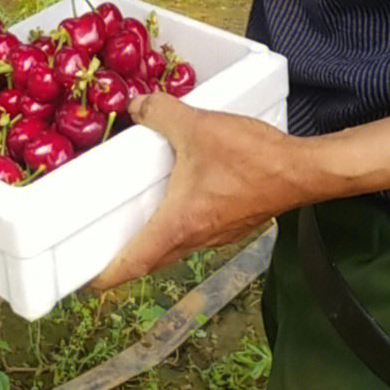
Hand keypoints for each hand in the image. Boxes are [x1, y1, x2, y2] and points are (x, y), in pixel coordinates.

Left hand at [90, 92, 307, 290]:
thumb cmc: (254, 158)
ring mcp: (216, 235)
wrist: (305, 171)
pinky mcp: (230, 224)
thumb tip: (135, 107)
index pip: (135, 262)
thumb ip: (161, 113)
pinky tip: (173, 196)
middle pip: (152, 258)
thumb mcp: (198, 126)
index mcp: (180, 224)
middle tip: (98, 244)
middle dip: (125, 256)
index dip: (106, 275)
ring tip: (130, 217)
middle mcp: (196, 238)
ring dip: (152, 237)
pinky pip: (193, 231)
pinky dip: (176, 223)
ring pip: (174, 245)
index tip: (85, 282)